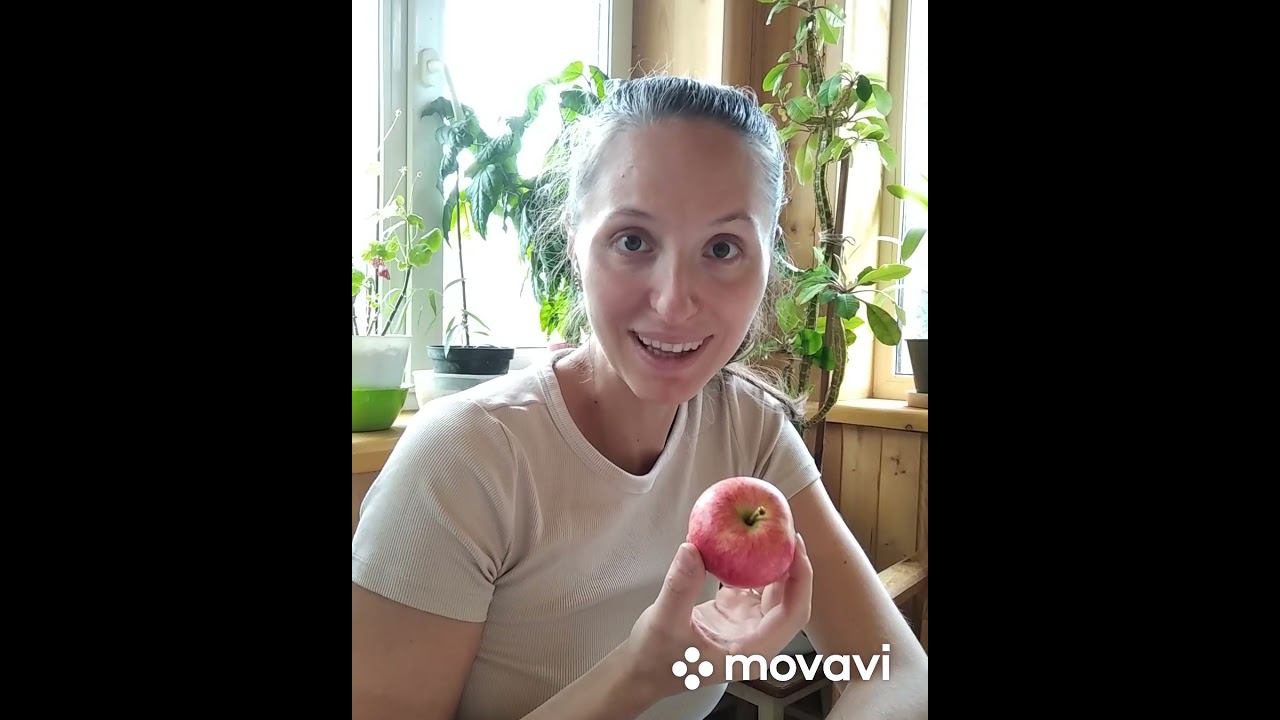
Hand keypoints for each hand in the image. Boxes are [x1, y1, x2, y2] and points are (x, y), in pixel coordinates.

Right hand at [622, 534, 812, 699]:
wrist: (642, 671)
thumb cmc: (655, 659)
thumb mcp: (665, 622)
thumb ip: (680, 587)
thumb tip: (692, 548)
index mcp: (751, 651)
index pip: (792, 614)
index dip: (800, 580)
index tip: (795, 548)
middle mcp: (755, 640)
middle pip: (787, 600)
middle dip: (790, 566)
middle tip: (783, 531)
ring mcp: (745, 628)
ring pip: (772, 593)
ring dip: (770, 565)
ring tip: (766, 532)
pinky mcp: (733, 617)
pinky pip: (749, 588)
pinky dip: (747, 568)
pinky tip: (739, 545)